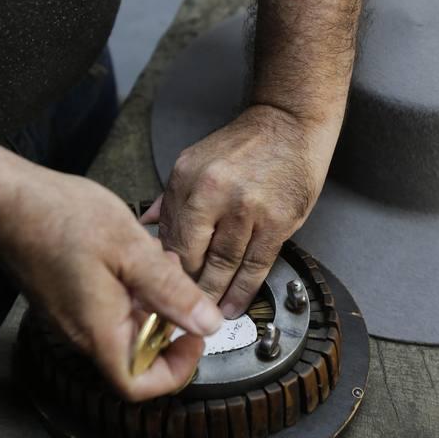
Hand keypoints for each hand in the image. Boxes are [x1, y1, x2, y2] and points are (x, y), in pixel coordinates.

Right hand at [0, 153, 221, 400]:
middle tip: (180, 282)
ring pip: (125, 326)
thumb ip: (172, 292)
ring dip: (151, 299)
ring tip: (157, 259)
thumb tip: (208, 325)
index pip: (139, 386)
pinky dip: (131, 288)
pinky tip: (135, 254)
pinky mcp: (66, 298)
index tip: (193, 337)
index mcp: (99, 332)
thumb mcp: (132, 250)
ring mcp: (71, 317)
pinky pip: (108, 308)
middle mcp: (82, 334)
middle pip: (137, 355)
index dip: (175, 371)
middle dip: (168, 321)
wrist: (8, 197)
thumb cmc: (60, 218)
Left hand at [142, 104, 338, 316]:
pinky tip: (234, 304)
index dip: (168, 269)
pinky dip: (244, 290)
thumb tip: (148, 226)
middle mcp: (214, 193)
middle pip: (194, 256)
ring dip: (215, 295)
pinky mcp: (278, 221)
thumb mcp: (197, 160)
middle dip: (189, 288)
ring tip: (207, 314)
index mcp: (188, 179)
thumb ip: (173, 197)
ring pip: (224, 265)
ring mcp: (248, 208)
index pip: (171, 237)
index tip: (165, 289)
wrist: (290, 123)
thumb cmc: (246, 143)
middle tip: (184, 310)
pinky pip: (256, 265)